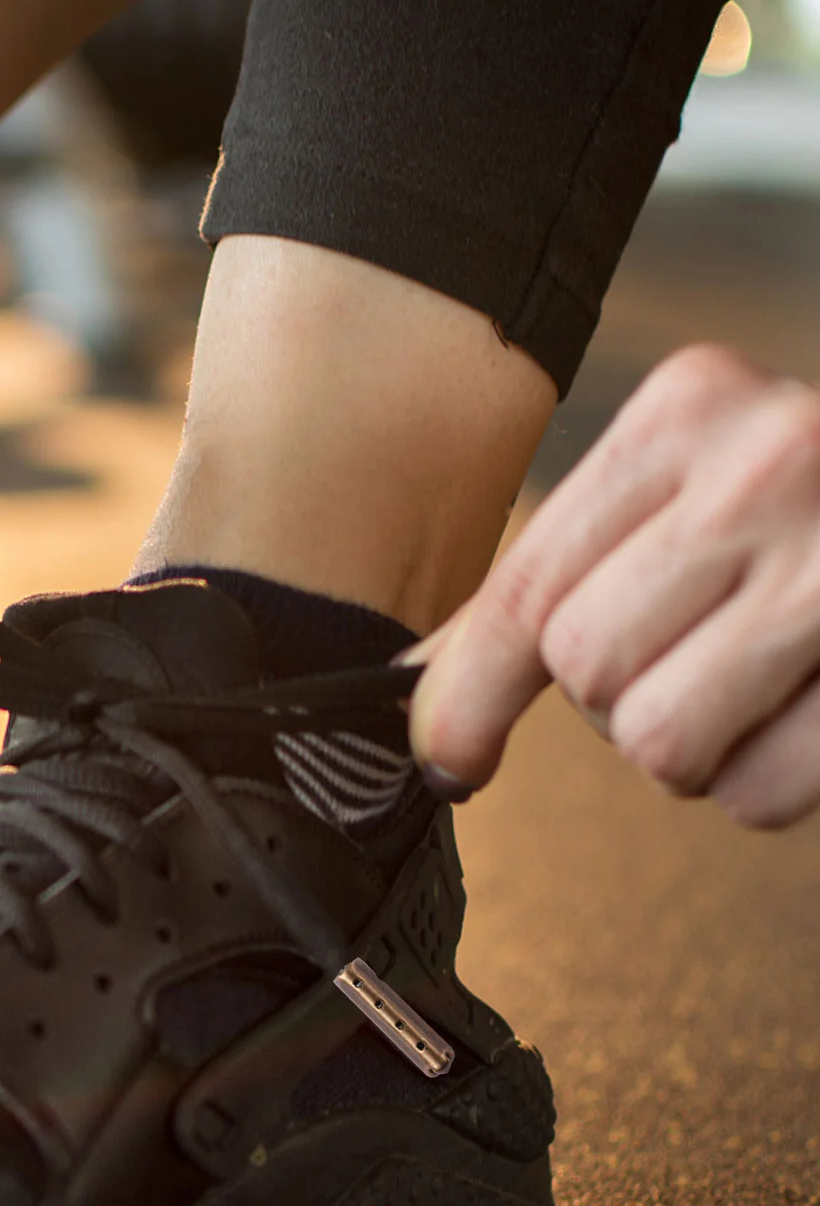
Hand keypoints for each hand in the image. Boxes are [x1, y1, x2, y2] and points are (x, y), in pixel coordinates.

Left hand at [409, 345, 819, 828]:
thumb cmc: (808, 513)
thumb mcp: (678, 499)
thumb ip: (550, 585)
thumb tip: (424, 693)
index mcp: (691, 411)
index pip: (526, 589)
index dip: (467, 697)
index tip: (449, 758)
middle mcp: (773, 464)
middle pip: (588, 670)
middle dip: (619, 698)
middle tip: (693, 655)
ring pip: (660, 741)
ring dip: (688, 747)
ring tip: (751, 681)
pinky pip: (757, 793)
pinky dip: (765, 782)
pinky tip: (806, 708)